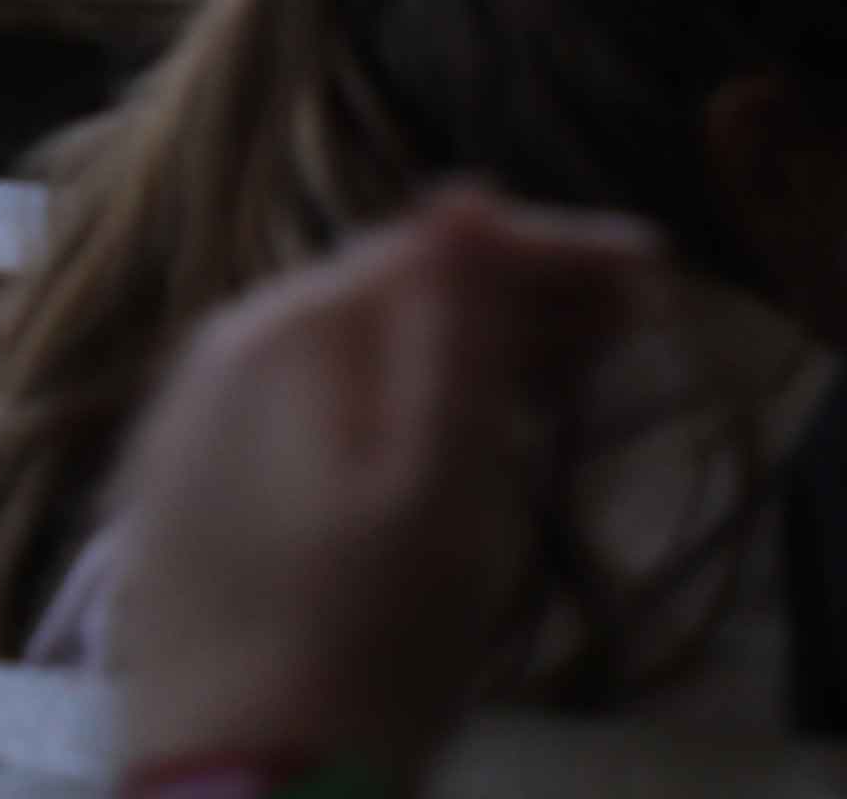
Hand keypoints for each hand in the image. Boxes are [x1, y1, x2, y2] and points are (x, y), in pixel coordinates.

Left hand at [103, 190, 676, 788]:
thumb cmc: (365, 653)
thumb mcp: (439, 490)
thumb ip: (456, 334)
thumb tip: (467, 193)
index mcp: (282, 332)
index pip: (437, 247)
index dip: (554, 253)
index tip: (658, 268)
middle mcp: (218, 356)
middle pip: (390, 294)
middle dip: (513, 297)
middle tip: (632, 322)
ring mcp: (192, 432)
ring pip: (349, 357)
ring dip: (456, 350)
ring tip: (563, 372)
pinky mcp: (188, 505)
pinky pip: (308, 416)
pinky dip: (389, 406)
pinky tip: (447, 440)